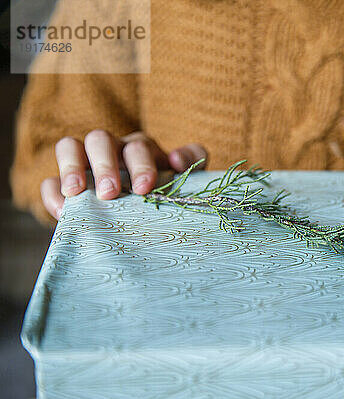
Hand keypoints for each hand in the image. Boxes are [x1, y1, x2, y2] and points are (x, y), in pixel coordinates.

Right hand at [41, 130, 206, 219]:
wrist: (146, 214)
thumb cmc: (166, 191)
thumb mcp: (184, 177)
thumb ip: (192, 161)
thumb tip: (177, 160)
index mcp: (141, 149)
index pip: (139, 146)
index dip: (141, 165)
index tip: (144, 189)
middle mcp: (112, 150)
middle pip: (101, 139)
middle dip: (105, 164)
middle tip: (110, 192)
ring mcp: (86, 165)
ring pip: (70, 146)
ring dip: (72, 167)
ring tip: (76, 193)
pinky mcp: (65, 185)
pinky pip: (50, 181)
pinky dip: (53, 193)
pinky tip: (63, 212)